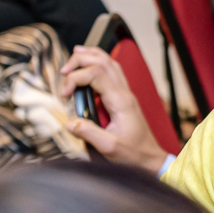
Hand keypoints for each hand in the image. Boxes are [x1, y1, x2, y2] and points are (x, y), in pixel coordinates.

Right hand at [61, 46, 169, 172]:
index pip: (96, 74)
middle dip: (81, 60)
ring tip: (75, 54)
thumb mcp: (109, 147)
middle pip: (104, 61)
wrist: (149, 158)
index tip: (64, 94)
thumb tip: (69, 122)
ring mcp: (125, 94)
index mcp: (120, 101)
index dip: (76, 79)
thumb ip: (88, 133)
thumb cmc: (133, 153)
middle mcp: (124, 93)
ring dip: (92, 57)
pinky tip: (89, 66)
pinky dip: (99, 64)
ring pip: (110, 64)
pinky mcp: (123, 99)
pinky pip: (113, 73)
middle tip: (64, 71)